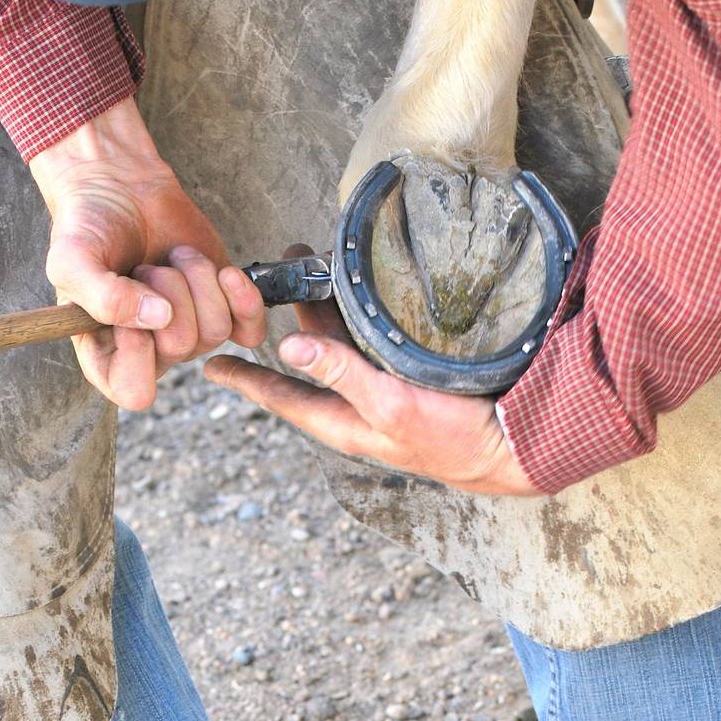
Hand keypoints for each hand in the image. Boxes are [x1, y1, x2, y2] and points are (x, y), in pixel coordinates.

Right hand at [29, 98, 264, 409]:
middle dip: (167, 291)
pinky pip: (250, 330)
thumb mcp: (71, 259)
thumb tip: (159, 318)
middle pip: (181, 347)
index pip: (135, 391)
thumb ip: (102, 296)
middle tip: (146, 266)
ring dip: (196, 279)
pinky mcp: (223, 310)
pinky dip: (243, 299)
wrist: (121, 185)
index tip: (128, 303)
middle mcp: (152, 353)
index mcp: (108, 356)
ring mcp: (190, 332)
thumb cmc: (88, 226)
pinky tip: (226, 273)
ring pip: (215, 331)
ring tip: (172, 258)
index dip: (138, 349)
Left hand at [203, 290, 538, 496]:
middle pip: (307, 362)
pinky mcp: (411, 379)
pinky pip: (367, 344)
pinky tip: (356, 298)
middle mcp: (357, 408)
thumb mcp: (391, 406)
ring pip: (339, 348)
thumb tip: (288, 350)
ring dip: (319, 313)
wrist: (510, 446)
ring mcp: (384, 393)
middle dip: (284, 324)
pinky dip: (353, 319)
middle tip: (261, 284)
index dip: (245, 379)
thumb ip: (343, 376)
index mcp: (343, 421)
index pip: (281, 396)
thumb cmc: (450, 437)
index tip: (210, 366)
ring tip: (304, 274)